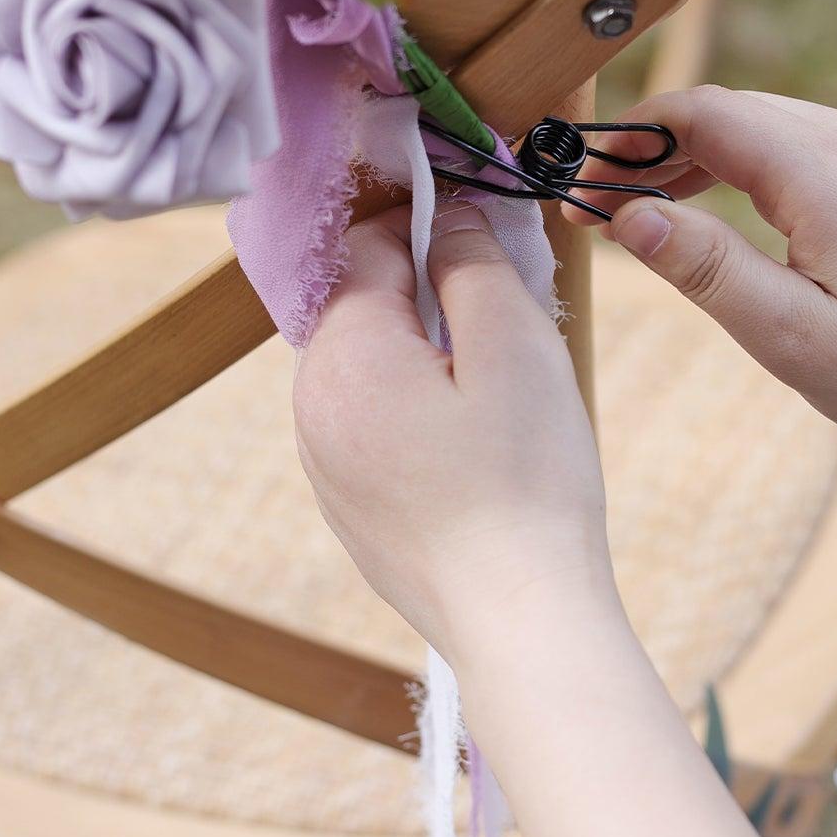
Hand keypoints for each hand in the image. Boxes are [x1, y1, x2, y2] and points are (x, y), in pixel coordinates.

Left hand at [293, 203, 612, 665]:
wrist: (517, 620)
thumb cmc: (525, 482)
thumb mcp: (515, 347)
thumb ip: (474, 264)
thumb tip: (451, 216)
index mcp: (345, 354)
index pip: (367, 244)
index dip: (426, 221)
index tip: (483, 226)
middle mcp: (311, 404)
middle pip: (358, 303)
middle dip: (422, 287)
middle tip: (501, 303)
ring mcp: (321, 461)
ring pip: (364, 364)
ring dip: (418, 346)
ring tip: (493, 375)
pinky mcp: (347, 505)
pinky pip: (368, 421)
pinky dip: (411, 403)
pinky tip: (471, 436)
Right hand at [565, 86, 836, 483]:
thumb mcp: (791, 337)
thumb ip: (706, 267)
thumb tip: (626, 215)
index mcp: (826, 176)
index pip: (703, 114)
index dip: (628, 142)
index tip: (581, 189)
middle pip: (725, 111)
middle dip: (649, 148)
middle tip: (596, 208)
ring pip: (757, 122)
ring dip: (690, 156)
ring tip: (642, 212)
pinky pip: (793, 142)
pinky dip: (737, 165)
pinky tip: (711, 210)